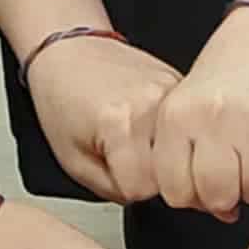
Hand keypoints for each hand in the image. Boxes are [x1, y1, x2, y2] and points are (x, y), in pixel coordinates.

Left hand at [26, 36, 179, 203]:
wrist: (69, 50)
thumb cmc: (63, 100)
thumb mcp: (74, 161)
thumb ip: (112, 189)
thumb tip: (143, 198)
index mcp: (121, 124)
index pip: (144, 189)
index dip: (127, 189)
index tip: (116, 173)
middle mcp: (153, 106)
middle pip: (170, 172)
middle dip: (148, 175)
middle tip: (125, 158)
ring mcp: (172, 92)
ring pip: (184, 152)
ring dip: (162, 155)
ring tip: (136, 140)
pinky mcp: (181, 85)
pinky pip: (185, 129)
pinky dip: (170, 136)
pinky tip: (148, 127)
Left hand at [151, 7, 248, 218]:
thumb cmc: (233, 73)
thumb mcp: (192, 107)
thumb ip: (190, 158)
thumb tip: (221, 212)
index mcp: (176, 117)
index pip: (175, 191)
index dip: (192, 195)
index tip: (204, 180)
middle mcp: (210, 119)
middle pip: (214, 197)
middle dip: (227, 195)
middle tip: (236, 173)